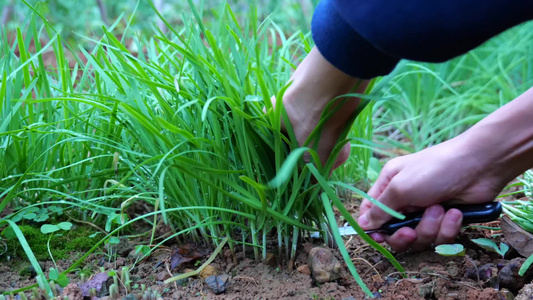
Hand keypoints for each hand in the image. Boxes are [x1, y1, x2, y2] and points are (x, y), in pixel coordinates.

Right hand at [357, 137, 503, 250]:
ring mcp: (426, 211)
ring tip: (441, 209)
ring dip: (430, 227)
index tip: (379, 237)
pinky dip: (448, 227)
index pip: (370, 212)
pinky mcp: (446, 220)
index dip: (372, 228)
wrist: (481, 166)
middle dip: (404, 235)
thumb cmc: (434, 169)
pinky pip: (440, 237)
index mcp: (388, 185)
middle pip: (394, 232)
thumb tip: (362, 225)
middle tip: (411, 232)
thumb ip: (380, 209)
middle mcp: (405, 200)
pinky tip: (455, 213)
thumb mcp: (401, 187)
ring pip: (419, 237)